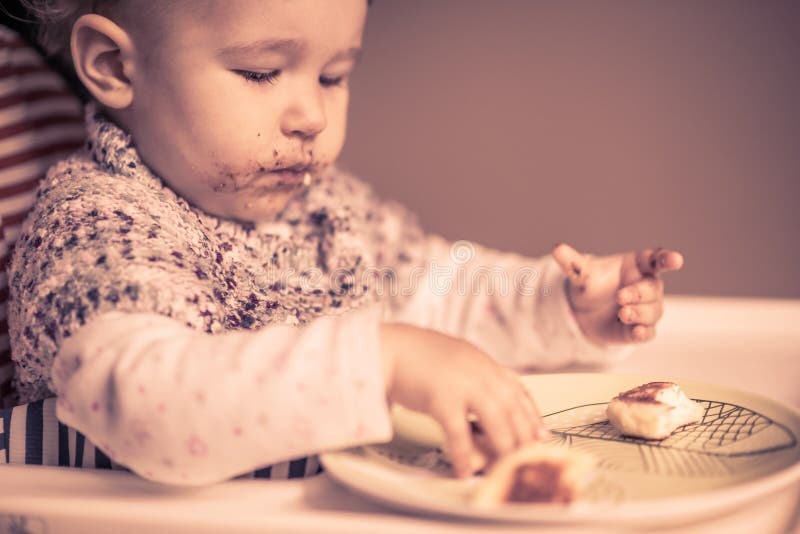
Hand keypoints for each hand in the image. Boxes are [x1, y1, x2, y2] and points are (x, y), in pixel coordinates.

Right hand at [379, 322, 549, 478]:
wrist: (391, 348)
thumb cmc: (417, 357)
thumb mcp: (456, 359)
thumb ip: (474, 376)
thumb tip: (485, 403)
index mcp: (485, 364)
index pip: (518, 391)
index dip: (533, 415)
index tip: (542, 434)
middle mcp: (481, 373)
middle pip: (513, 410)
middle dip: (524, 437)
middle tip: (529, 459)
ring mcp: (464, 385)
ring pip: (496, 423)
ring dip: (503, 448)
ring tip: (506, 469)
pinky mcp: (443, 399)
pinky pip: (460, 435)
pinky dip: (463, 457)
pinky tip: (464, 472)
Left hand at [550, 243, 683, 345]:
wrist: (582, 313)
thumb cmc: (591, 285)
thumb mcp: (580, 273)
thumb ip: (572, 262)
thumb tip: (557, 249)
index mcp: (637, 266)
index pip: (657, 260)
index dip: (667, 259)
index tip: (675, 260)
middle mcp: (645, 287)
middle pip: (653, 288)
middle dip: (639, 293)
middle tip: (621, 296)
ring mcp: (644, 310)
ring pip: (653, 311)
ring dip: (640, 313)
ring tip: (622, 312)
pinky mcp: (637, 330)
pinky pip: (648, 333)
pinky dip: (644, 332)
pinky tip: (637, 331)